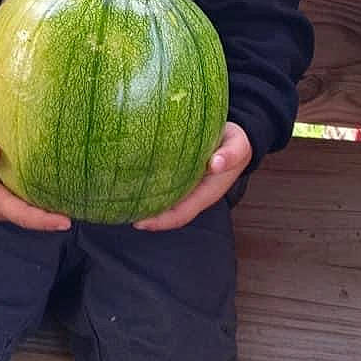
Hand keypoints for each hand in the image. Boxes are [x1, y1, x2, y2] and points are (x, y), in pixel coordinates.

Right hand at [0, 134, 70, 230]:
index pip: (22, 215)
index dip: (44, 220)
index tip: (66, 221)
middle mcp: (1, 207)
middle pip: (31, 218)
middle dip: (54, 218)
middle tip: (83, 211)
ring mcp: (4, 203)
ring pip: (31, 212)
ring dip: (51, 211)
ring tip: (79, 204)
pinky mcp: (7, 196)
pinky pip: (29, 202)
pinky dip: (44, 199)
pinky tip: (62, 190)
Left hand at [134, 121, 251, 231]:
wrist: (238, 137)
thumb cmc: (237, 143)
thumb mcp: (238, 146)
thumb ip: (230, 155)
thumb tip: (216, 163)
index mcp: (207, 193)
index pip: (182, 213)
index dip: (162, 221)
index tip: (140, 223)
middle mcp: (194, 193)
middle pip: (169, 212)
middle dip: (148, 217)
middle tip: (123, 214)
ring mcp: (187, 185)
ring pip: (164, 200)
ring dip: (146, 204)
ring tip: (122, 202)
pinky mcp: (181, 173)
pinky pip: (163, 184)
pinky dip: (149, 186)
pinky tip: (133, 180)